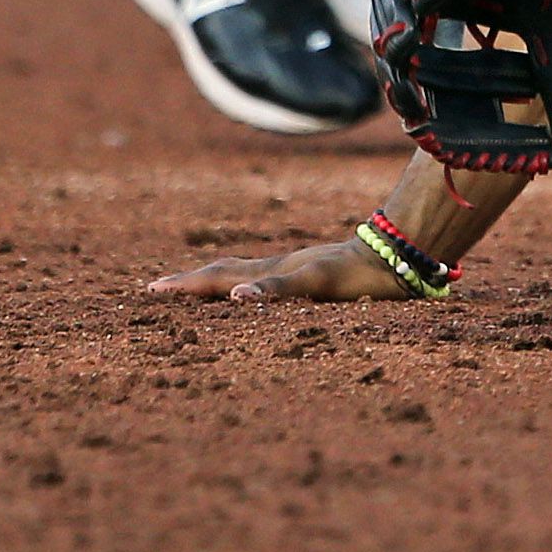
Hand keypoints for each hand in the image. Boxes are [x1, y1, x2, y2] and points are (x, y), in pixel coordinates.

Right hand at [149, 239, 415, 302]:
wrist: (400, 255)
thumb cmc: (360, 274)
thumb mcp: (317, 283)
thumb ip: (277, 288)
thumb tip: (237, 296)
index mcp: (272, 271)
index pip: (218, 278)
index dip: (186, 285)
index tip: (151, 289)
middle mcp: (279, 267)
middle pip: (225, 272)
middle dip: (190, 282)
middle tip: (156, 289)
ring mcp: (296, 268)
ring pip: (244, 273)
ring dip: (215, 281)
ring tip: (194, 288)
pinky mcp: (315, 272)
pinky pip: (272, 279)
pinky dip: (250, 286)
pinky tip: (252, 292)